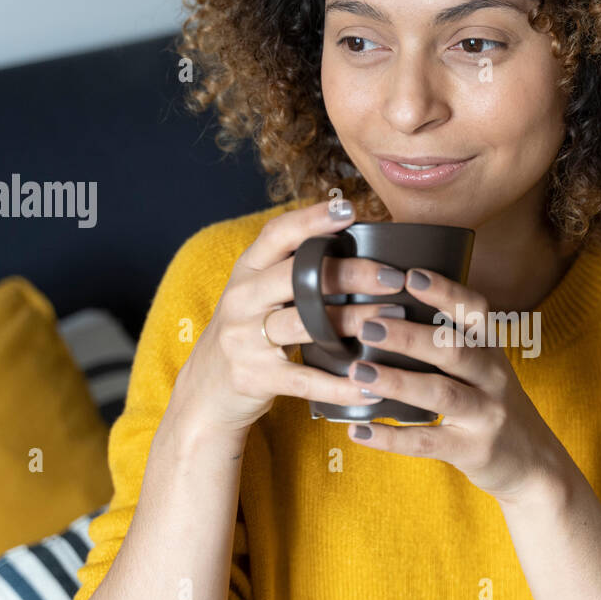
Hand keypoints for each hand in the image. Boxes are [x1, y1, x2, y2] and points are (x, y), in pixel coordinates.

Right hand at [172, 199, 408, 435]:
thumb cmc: (247, 335)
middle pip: (299, 277)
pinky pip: (307, 380)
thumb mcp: (256, 295)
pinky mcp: (255, 378)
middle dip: (351, 274)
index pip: (277, 234)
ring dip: (356, 320)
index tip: (350, 209)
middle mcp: (241, 300)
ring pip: (307, 324)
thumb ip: (290, 272)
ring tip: (394, 318)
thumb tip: (353, 247)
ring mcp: (245, 339)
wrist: (206, 390)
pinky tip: (371, 384)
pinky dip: (342, 384)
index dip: (312, 219)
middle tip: (393, 276)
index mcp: (245, 271)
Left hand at [341, 266, 570, 502]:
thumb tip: (384, 310)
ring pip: (440, 393)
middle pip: (453, 349)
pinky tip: (358, 430)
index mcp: (491, 349)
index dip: (445, 291)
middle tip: (367, 325)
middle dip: (409, 336)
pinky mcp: (473, 450)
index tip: (410, 275)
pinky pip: (428, 442)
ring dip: (396, 381)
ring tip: (357, 372)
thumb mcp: (484, 368)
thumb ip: (448, 343)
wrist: (533, 464)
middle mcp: (493, 376)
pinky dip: (390, 438)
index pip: (474, 310)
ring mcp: (486, 414)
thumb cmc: (491, 405)